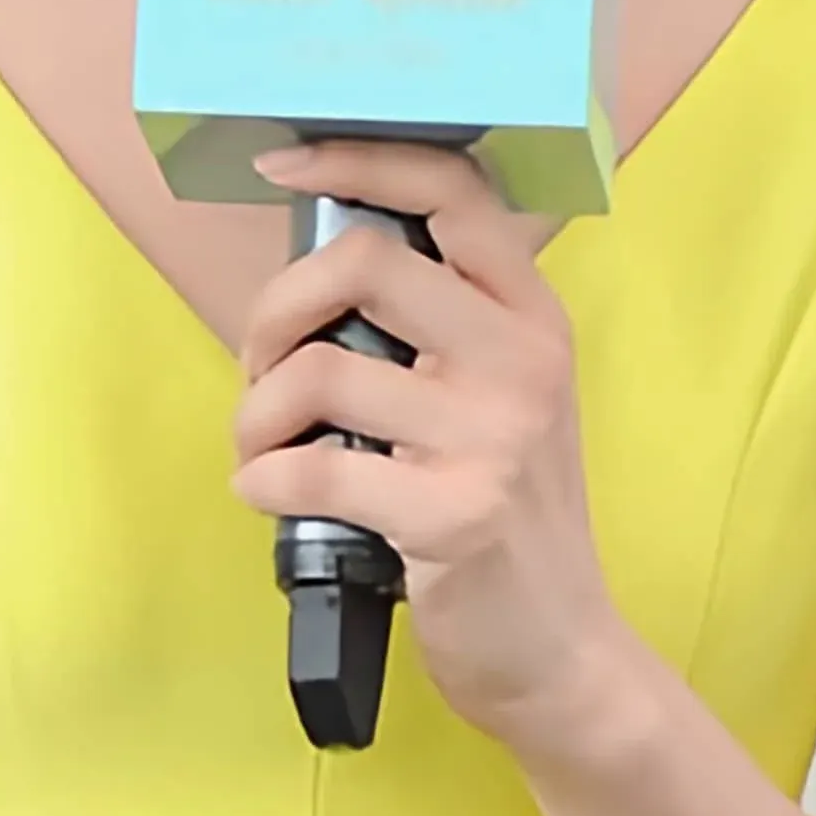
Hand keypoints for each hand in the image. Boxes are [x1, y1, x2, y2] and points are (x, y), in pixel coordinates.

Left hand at [234, 135, 637, 756]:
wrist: (560, 654)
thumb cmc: (507, 522)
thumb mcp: (504, 403)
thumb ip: (441, 332)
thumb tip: (319, 270)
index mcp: (533, 320)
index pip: (453, 193)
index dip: (357, 161)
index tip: (284, 165)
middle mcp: (522, 364)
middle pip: (363, 264)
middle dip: (275, 311)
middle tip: (261, 367)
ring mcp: (492, 440)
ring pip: (319, 372)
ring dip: (255, 413)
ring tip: (259, 448)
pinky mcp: (451, 517)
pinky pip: (310, 468)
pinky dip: (261, 480)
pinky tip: (266, 496)